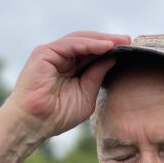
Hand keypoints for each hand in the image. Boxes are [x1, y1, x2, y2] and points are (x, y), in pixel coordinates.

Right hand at [5, 31, 130, 139]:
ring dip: (101, 39)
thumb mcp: (86, 94)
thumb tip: (112, 58)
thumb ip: (97, 76)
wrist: (34, 123)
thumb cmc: (57, 115)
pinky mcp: (44, 53)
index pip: (91, 52)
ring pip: (80, 39)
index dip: (109, 49)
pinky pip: (70, 44)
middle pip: (87, 42)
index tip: (129, 48)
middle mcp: (60, 58)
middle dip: (108, 40)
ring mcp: (51, 54)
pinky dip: (89, 43)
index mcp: (69, 68)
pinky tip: (105, 46)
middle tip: (128, 40)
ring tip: (120, 41)